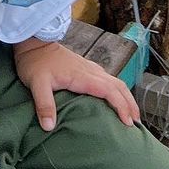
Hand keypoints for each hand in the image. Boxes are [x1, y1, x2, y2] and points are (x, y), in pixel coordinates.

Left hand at [13, 38, 140, 132]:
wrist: (32, 42)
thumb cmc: (35, 62)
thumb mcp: (36, 84)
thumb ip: (44, 104)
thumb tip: (49, 126)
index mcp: (83, 76)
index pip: (110, 91)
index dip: (122, 106)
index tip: (128, 123)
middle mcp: (90, 71)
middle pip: (118, 86)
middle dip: (130, 104)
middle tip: (136, 124)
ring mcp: (89, 68)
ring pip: (115, 82)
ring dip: (126, 97)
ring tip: (131, 115)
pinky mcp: (85, 68)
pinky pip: (107, 80)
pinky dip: (117, 91)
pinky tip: (114, 100)